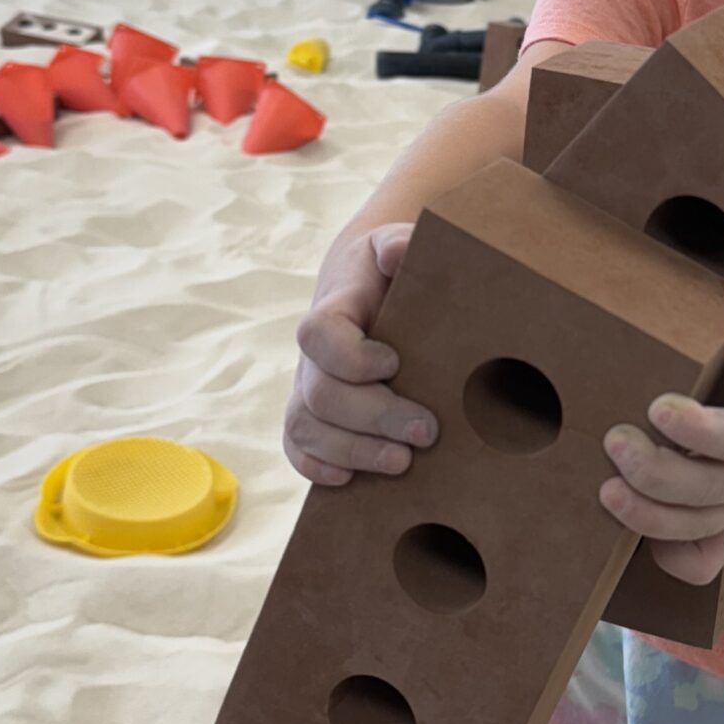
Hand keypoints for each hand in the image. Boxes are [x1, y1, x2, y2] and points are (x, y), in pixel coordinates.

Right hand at [282, 224, 437, 485]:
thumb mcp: (396, 245)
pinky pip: (296, 447)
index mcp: (333, 311)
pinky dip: (316, 467)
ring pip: (306, 428)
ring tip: (403, 462)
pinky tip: (351, 480)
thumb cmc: (390, 270)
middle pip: (322, 395)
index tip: (395, 362)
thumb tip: (399, 253)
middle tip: (427, 431)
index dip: (350, 357)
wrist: (366, 287)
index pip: (318, 335)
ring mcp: (307, 388)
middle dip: (374, 418)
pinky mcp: (312, 416)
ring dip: (352, 452)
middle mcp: (313, 356)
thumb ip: (399, 244)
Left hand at [598, 324, 723, 585]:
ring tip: (606, 490)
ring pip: (694, 527)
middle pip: (708, 490)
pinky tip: (633, 527)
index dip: (702, 430)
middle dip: (656, 472)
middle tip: (615, 441)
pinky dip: (668, 556)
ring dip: (647, 516)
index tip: (660, 408)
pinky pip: (700, 559)